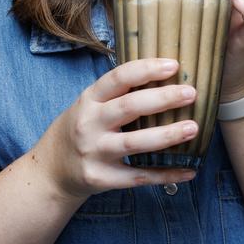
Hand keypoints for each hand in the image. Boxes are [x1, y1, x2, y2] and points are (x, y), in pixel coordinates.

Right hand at [37, 58, 199, 199]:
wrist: (50, 172)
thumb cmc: (79, 130)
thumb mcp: (89, 105)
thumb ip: (117, 93)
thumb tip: (164, 77)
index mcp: (89, 99)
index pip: (119, 78)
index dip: (147, 69)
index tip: (174, 65)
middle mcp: (89, 124)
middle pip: (130, 107)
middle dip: (163, 99)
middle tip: (191, 93)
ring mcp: (95, 153)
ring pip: (135, 143)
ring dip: (167, 135)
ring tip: (193, 128)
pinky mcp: (101, 178)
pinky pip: (139, 177)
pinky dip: (166, 175)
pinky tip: (188, 171)